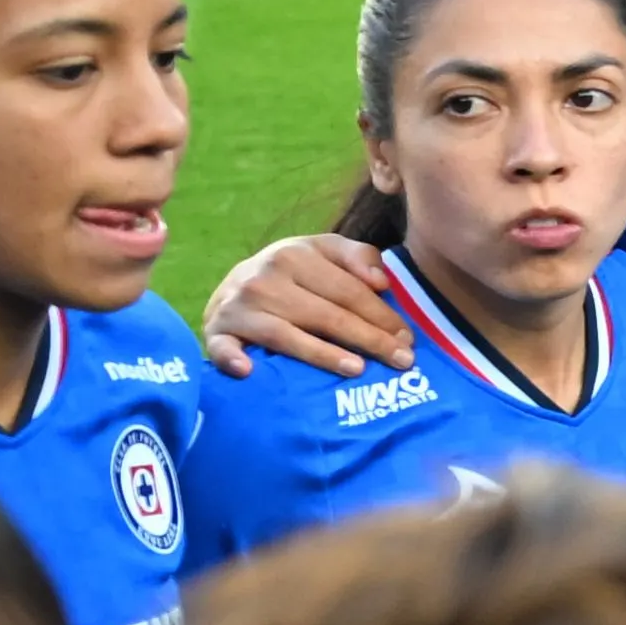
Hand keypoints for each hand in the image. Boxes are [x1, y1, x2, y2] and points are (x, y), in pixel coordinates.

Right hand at [202, 231, 405, 377]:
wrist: (233, 285)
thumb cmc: (292, 273)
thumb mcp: (324, 252)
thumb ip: (356, 256)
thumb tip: (381, 282)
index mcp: (295, 254)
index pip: (348, 290)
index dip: (382, 315)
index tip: (409, 338)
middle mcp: (265, 278)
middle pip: (326, 315)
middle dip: (369, 339)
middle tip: (402, 361)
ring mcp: (238, 306)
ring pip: (286, 335)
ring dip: (321, 355)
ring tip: (358, 370)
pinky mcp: (216, 330)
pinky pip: (223, 347)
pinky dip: (232, 358)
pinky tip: (248, 372)